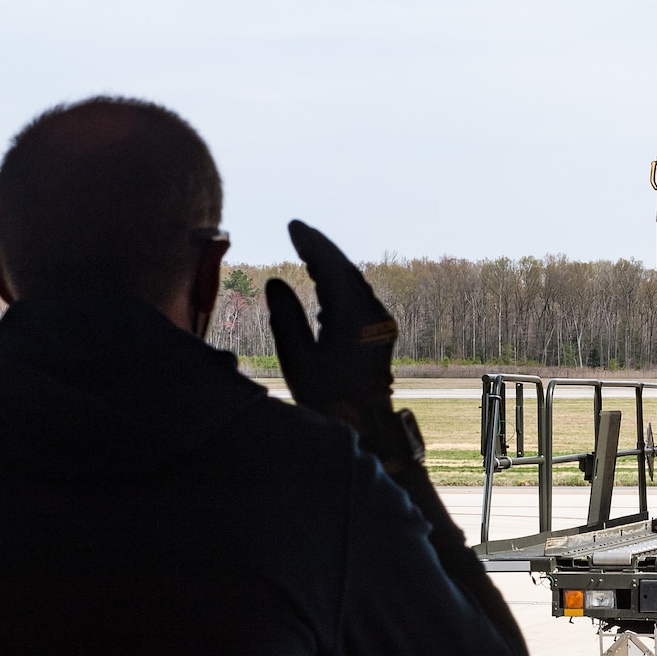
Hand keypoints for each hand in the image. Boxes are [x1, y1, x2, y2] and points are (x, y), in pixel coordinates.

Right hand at [265, 221, 417, 470]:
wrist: (368, 429)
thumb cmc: (330, 400)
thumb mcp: (298, 360)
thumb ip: (286, 318)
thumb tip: (275, 282)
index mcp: (353, 316)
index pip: (331, 266)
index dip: (311, 243)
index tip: (293, 227)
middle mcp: (372, 314)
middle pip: (345, 269)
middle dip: (321, 248)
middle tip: (298, 232)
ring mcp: (380, 323)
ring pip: (354, 282)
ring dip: (331, 264)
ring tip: (307, 251)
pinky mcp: (381, 333)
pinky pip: (359, 297)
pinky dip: (340, 284)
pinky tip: (324, 287)